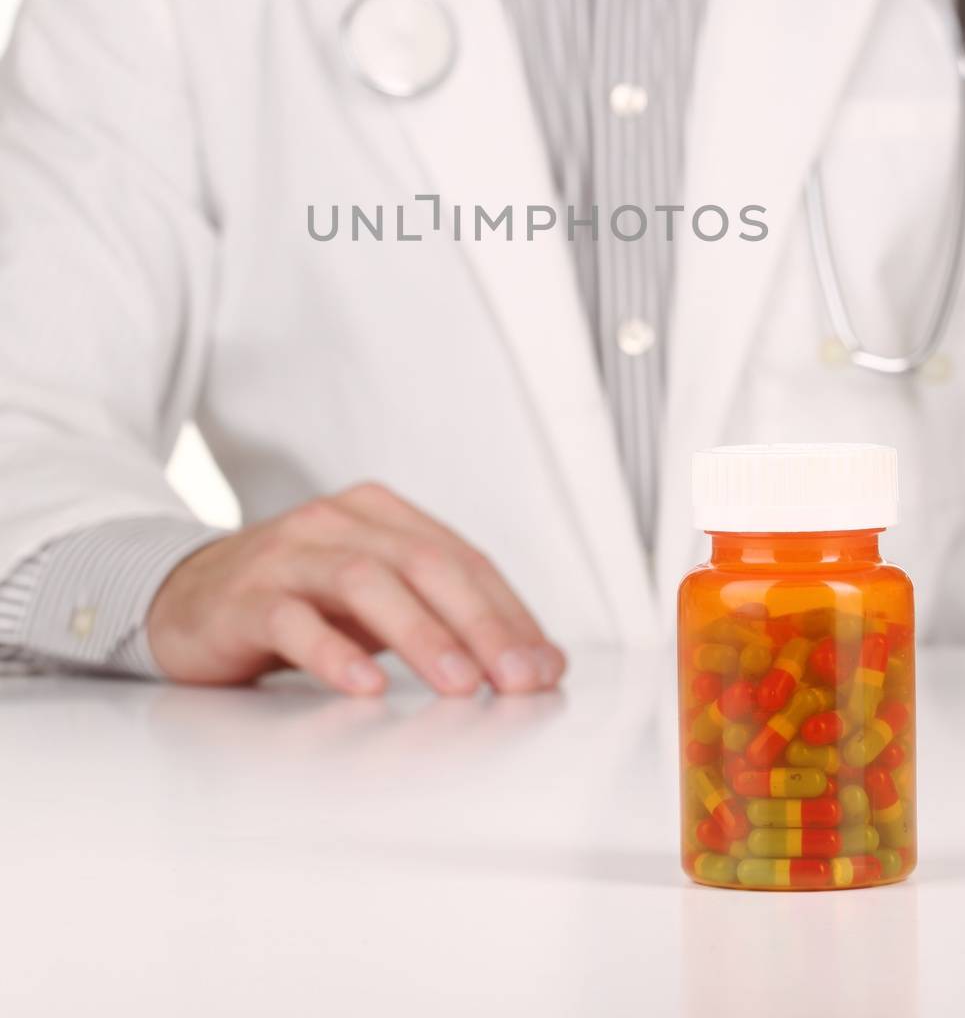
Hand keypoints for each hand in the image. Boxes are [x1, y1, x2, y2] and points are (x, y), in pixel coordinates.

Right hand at [147, 482, 565, 697]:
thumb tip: (537, 663)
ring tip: (459, 684)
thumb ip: (445, 619)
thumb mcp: (376, 603)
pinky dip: (334, 652)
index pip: (460, 559)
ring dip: (420, 634)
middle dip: (480, 624)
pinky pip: (293, 620)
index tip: (544, 667)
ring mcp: (288, 555)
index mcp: (380, 514)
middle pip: (423, 563)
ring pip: (365, 582)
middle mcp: (338, 522)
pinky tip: (365, 686)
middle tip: (516, 679)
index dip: (509, 612)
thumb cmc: (296, 600)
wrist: (185, 598)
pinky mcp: (245, 597)